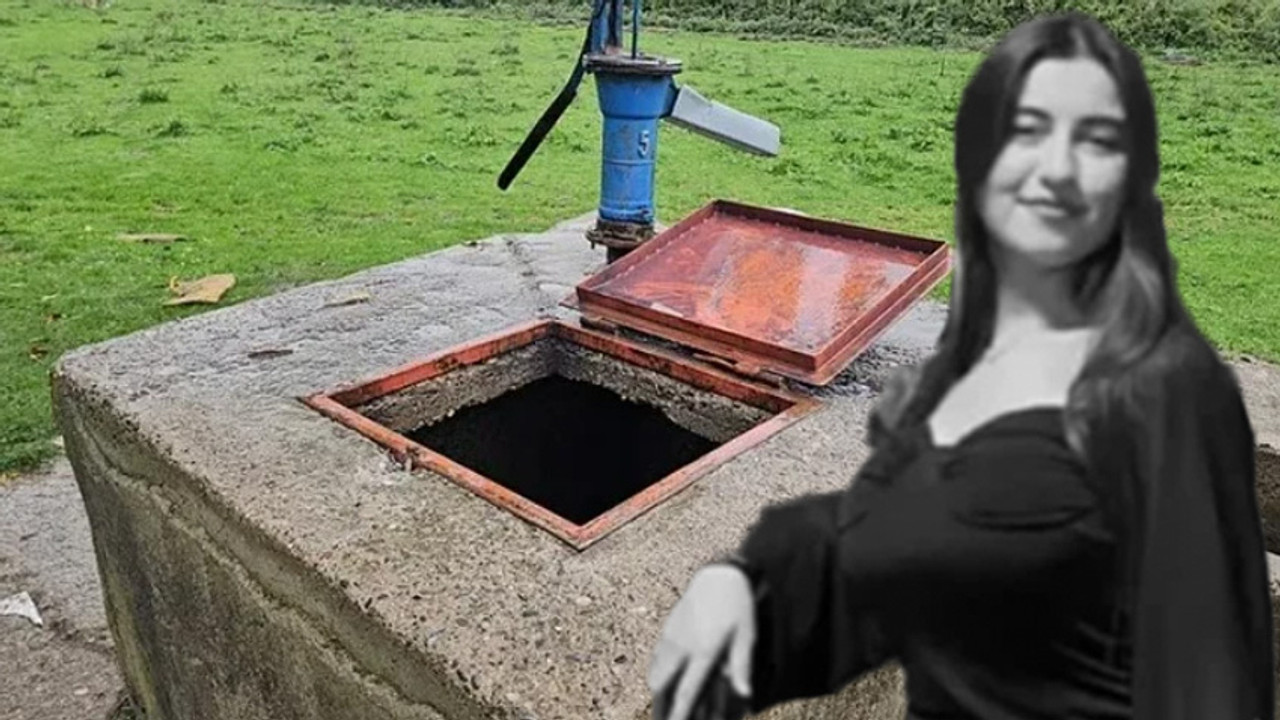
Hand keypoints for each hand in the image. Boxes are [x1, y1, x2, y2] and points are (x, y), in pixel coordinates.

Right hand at [647, 564, 755, 719]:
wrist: (719, 575)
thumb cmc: (737, 606)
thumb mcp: (746, 636)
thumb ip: (741, 667)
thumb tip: (745, 695)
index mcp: (703, 651)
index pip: (687, 690)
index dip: (679, 713)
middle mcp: (682, 646)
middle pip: (662, 685)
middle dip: (661, 706)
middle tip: (664, 719)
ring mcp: (671, 637)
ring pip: (655, 672)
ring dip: (658, 691)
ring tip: (661, 706)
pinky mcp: (668, 629)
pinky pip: (656, 658)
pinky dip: (657, 673)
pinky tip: (661, 681)